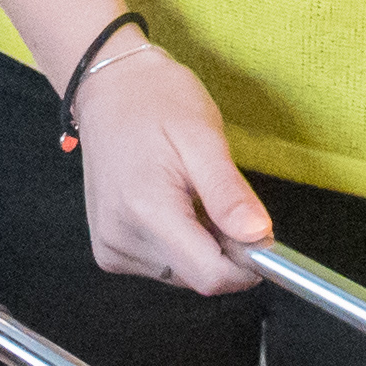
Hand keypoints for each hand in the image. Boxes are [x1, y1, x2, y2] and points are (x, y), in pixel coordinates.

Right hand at [76, 43, 269, 294]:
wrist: (110, 88)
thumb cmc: (156, 101)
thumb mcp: (204, 136)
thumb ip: (229, 192)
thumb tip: (258, 235)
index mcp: (146, 209)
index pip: (210, 276)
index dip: (246, 263)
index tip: (256, 233)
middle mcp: (121, 236)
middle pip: (198, 277)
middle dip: (223, 248)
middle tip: (217, 197)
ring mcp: (111, 245)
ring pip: (183, 274)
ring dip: (201, 245)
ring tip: (189, 195)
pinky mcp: (108, 249)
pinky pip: (162, 266)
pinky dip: (179, 243)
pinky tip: (171, 205)